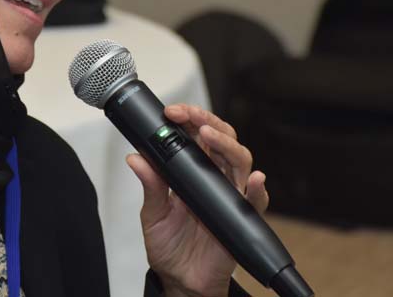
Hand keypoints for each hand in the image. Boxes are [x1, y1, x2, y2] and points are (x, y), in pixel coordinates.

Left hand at [125, 104, 268, 296]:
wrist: (180, 280)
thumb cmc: (168, 246)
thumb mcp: (153, 214)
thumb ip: (150, 186)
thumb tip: (135, 158)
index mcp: (194, 171)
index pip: (198, 135)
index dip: (189, 118)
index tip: (172, 112)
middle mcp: (215, 177)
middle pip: (222, 139)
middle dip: (208, 121)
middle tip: (190, 117)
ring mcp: (230, 195)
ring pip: (240, 160)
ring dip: (228, 145)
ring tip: (211, 136)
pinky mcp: (242, 217)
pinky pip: (256, 200)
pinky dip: (257, 189)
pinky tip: (254, 180)